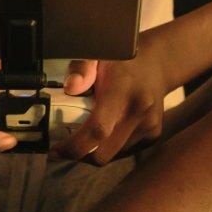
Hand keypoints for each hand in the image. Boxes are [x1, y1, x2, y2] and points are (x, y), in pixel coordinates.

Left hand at [51, 37, 167, 164]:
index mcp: (123, 89)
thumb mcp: (98, 54)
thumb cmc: (120, 59)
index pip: (98, 129)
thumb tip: (71, 88)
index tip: (55, 150)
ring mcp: (150, 125)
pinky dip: (109, 149)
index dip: (74, 146)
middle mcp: (140, 110)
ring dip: (95, 153)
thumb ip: (81, 68)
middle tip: (64, 148)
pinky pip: (124, 153)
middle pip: (104, 153)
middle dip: (80, 156)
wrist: (156, 63)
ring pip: (113, 156)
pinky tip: (104, 133)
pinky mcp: (153, 134)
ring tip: (83, 138)